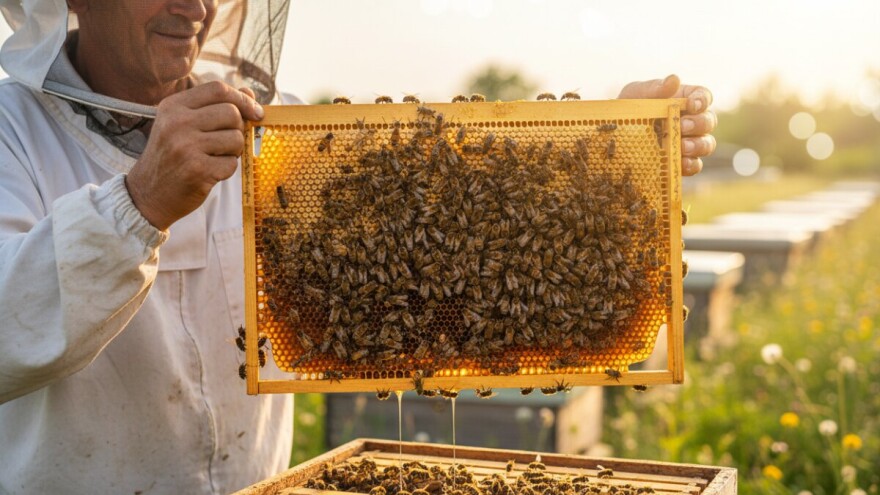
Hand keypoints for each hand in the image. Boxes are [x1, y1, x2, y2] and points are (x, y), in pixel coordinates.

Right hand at [126, 81, 263, 230]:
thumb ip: (215, 107)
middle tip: (226, 143)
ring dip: (234, 151)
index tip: (255, 112)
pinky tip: (209, 172)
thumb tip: (250, 93)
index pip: (218, 89)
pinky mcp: (196, 170)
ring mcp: (186, 146)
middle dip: (238, 129)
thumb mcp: (183, 125)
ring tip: (215, 157)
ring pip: (236, 138)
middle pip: (232, 113)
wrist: (148, 194)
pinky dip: (226, 169)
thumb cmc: (172, 156)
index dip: (242, 99)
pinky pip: (232, 164)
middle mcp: (177, 122)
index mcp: (173, 106)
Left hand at [618, 74, 715, 175]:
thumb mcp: (636, 94)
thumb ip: (655, 87)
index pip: (704, 97)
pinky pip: (695, 165)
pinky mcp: (681, 163)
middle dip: (699, 124)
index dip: (702, 101)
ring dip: (698, 145)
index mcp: (685, 101)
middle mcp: (692, 122)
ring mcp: (688, 143)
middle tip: (681, 126)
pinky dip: (691, 165)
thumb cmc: (629, 109)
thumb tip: (674, 79)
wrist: (613, 136)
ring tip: (682, 146)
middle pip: (709, 121)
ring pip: (706, 144)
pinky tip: (680, 163)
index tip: (692, 105)